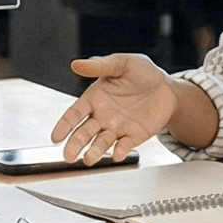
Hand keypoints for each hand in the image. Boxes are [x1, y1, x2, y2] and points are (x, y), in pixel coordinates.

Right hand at [50, 53, 176, 163]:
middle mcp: (102, 116)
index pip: (74, 114)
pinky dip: (120, 151)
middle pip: (84, 133)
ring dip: (94, 151)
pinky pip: (125, 146)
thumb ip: (100, 65)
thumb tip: (76, 64)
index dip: (64, 125)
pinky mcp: (133, 136)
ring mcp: (117, 128)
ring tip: (89, 159)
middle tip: (68, 156)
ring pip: (101, 142)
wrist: (167, 87)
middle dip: (75, 144)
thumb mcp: (122, 63)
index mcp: (94, 98)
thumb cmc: (142, 73)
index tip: (55, 137)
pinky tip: (118, 154)